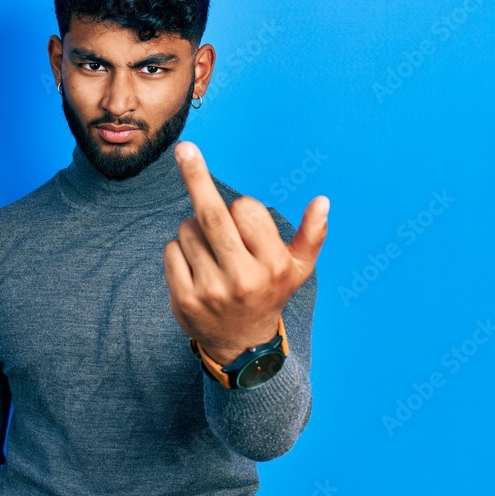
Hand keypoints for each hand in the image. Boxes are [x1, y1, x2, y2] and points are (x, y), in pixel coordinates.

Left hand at [163, 141, 328, 364]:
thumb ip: (312, 235)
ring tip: (211, 254)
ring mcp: (210, 290)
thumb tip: (323, 202)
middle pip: (212, 214)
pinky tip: (194, 267)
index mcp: (272, 265)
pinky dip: (178, 249)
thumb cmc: (269, 295)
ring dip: (193, 230)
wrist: (241, 347)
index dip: (242, 209)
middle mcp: (242, 278)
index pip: (246, 210)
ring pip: (188, 230)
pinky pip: (171, 250)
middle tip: (184, 149)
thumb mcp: (298, 270)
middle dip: (196, 175)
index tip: (245, 221)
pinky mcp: (184, 299)